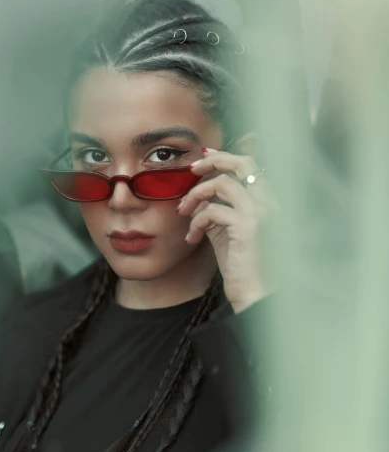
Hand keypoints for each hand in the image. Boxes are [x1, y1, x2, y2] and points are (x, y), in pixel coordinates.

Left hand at [177, 148, 278, 312]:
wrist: (255, 294)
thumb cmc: (242, 267)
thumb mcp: (227, 232)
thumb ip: (219, 211)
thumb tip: (199, 198)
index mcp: (267, 203)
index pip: (251, 165)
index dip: (225, 156)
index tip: (203, 157)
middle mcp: (269, 204)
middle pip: (242, 163)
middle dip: (213, 160)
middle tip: (192, 169)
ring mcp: (260, 214)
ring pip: (222, 183)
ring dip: (196, 194)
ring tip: (183, 211)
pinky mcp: (248, 228)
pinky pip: (212, 211)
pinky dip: (196, 221)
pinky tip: (191, 238)